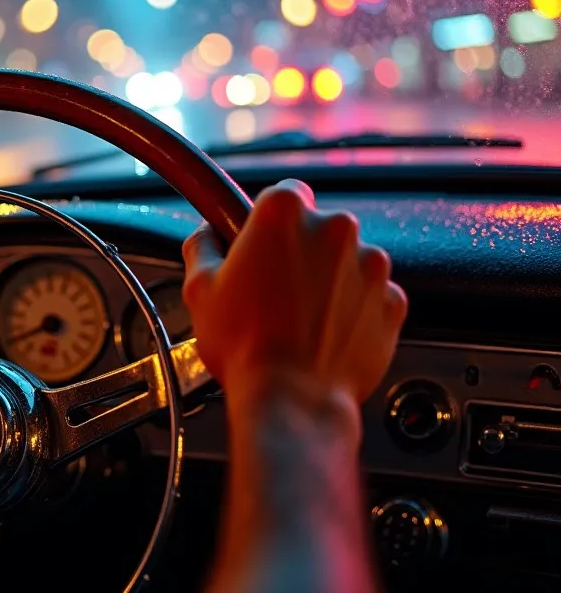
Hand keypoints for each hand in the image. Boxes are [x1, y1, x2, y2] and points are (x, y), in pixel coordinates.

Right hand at [182, 178, 405, 411]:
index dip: (270, 220)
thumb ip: (203, 245)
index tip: (262, 242)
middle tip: (273, 291)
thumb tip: (206, 235)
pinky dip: (354, 309)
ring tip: (298, 319)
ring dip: (329, 281)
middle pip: (318, 228)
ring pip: (347, 262)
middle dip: (300, 253)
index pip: (284, 193)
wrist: (291, 400)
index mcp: (285, 213)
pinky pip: (371, 295)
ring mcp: (370, 265)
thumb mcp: (199, 288)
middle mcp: (335, 229)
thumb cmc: (245, 345)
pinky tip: (325, 332)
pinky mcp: (392, 301)